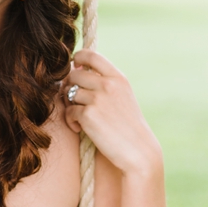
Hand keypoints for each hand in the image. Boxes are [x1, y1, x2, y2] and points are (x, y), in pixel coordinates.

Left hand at [59, 50, 162, 178]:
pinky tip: (80, 129)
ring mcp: (98, 99)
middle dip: (70, 87)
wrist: (138, 151)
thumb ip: (105, 83)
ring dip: (69, 105)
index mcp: (118, 78)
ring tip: (79, 117)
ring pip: (68, 92)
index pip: (91, 55)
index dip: (78, 58)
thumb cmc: (128, 126)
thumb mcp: (123, 96)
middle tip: (75, 101)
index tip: (76, 67)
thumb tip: (76, 71)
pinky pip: (68, 112)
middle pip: (74, 74)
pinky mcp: (88, 115)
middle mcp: (108, 84)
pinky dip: (71, 121)